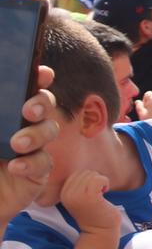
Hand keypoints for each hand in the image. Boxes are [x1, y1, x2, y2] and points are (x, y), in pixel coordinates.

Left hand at [1, 69, 58, 221]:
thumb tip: (1, 106)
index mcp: (3, 115)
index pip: (24, 91)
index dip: (37, 79)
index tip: (42, 73)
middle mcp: (19, 128)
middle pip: (44, 106)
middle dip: (42, 103)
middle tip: (28, 111)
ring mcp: (30, 151)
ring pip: (49, 132)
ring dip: (37, 134)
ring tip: (18, 143)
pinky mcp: (35, 175)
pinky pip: (43, 163)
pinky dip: (32, 162)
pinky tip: (16, 166)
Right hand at [58, 171, 118, 234]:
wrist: (101, 230)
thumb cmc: (95, 211)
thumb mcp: (81, 195)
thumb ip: (77, 183)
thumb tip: (78, 161)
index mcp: (63, 192)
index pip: (77, 173)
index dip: (88, 180)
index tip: (90, 193)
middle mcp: (66, 194)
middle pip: (84, 172)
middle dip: (95, 180)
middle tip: (96, 195)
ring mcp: (77, 196)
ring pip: (92, 175)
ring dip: (101, 182)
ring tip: (99, 195)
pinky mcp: (89, 198)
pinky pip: (99, 179)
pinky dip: (105, 183)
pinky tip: (104, 194)